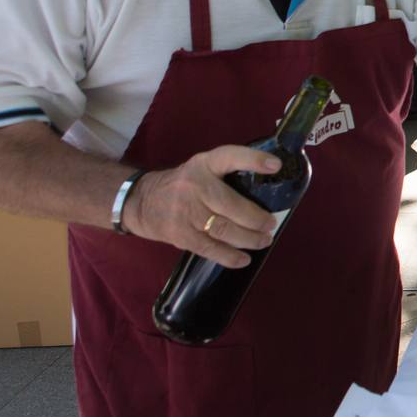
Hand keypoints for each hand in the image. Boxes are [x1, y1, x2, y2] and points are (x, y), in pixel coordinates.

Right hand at [125, 146, 279, 268]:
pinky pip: (209, 248)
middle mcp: (195, 186)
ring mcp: (186, 212)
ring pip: (223, 229)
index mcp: (204, 164)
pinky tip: (244, 259)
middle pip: (231, 204)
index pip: (229, 157)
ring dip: (249, 238)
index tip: (275, 165)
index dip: (253, 159)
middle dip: (256, 218)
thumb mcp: (201, 168)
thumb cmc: (183, 184)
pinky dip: (229, 256)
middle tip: (272, 224)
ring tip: (264, 240)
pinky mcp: (180, 235)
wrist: (140, 201)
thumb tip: (266, 191)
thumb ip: (226, 174)